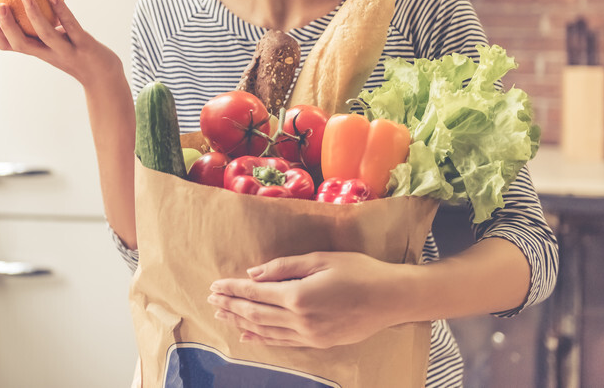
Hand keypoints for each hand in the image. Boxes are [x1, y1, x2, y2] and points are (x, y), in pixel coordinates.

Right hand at [0, 0, 121, 87]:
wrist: (104, 76)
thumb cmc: (78, 54)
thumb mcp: (58, 39)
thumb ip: (44, 24)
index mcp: (38, 52)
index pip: (8, 45)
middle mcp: (48, 54)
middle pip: (21, 43)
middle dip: (6, 26)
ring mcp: (67, 51)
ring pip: (46, 35)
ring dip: (34, 16)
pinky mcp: (85, 47)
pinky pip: (71, 27)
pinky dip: (61, 11)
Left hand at [207, 251, 410, 347]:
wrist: (392, 298)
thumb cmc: (359, 271)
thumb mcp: (320, 259)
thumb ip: (283, 267)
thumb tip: (253, 273)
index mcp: (298, 295)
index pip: (255, 293)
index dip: (232, 289)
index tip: (214, 286)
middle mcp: (300, 320)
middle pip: (255, 313)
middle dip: (231, 306)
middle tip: (211, 300)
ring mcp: (309, 335)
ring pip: (265, 331)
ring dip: (241, 322)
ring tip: (222, 316)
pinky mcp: (318, 343)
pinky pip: (283, 342)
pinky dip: (262, 338)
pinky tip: (248, 334)